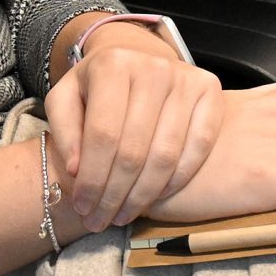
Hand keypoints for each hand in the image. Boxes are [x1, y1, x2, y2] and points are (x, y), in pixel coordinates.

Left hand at [44, 27, 225, 230]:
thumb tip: (77, 171)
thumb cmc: (97, 85)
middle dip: (114, 195)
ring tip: (123, 216)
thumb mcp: (66, 98)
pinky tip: (156, 198)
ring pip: (166, 155)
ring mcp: (186, 78)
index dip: (92, 178)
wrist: (135, 54)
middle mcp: (153, 67)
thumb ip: (65, 131)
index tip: (82, 207)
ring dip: (143, 196)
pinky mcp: (211, 91)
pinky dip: (178, 180)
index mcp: (112, 64)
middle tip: (101, 221)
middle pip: (135, 150)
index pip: (103, 135)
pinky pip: (199, 147)